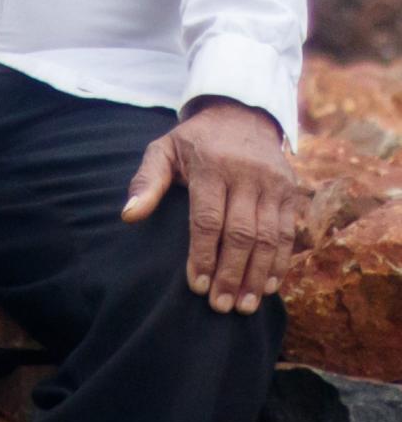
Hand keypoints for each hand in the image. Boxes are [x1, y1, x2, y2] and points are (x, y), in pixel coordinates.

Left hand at [123, 98, 300, 313]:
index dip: (202, 255)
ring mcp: (274, 184)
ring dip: (259, 276)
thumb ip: (146, 181)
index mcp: (211, 167)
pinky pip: (289, 233)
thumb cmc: (194, 142)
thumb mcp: (162, 150)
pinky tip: (271, 287)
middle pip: (242, 234)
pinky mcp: (292, 192)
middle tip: (221, 306)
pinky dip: (282, 262)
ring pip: (270, 238)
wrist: (242, 115)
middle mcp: (247, 176)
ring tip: (245, 306)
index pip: (208, 220)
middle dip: (232, 274)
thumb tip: (129, 215)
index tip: (195, 286)